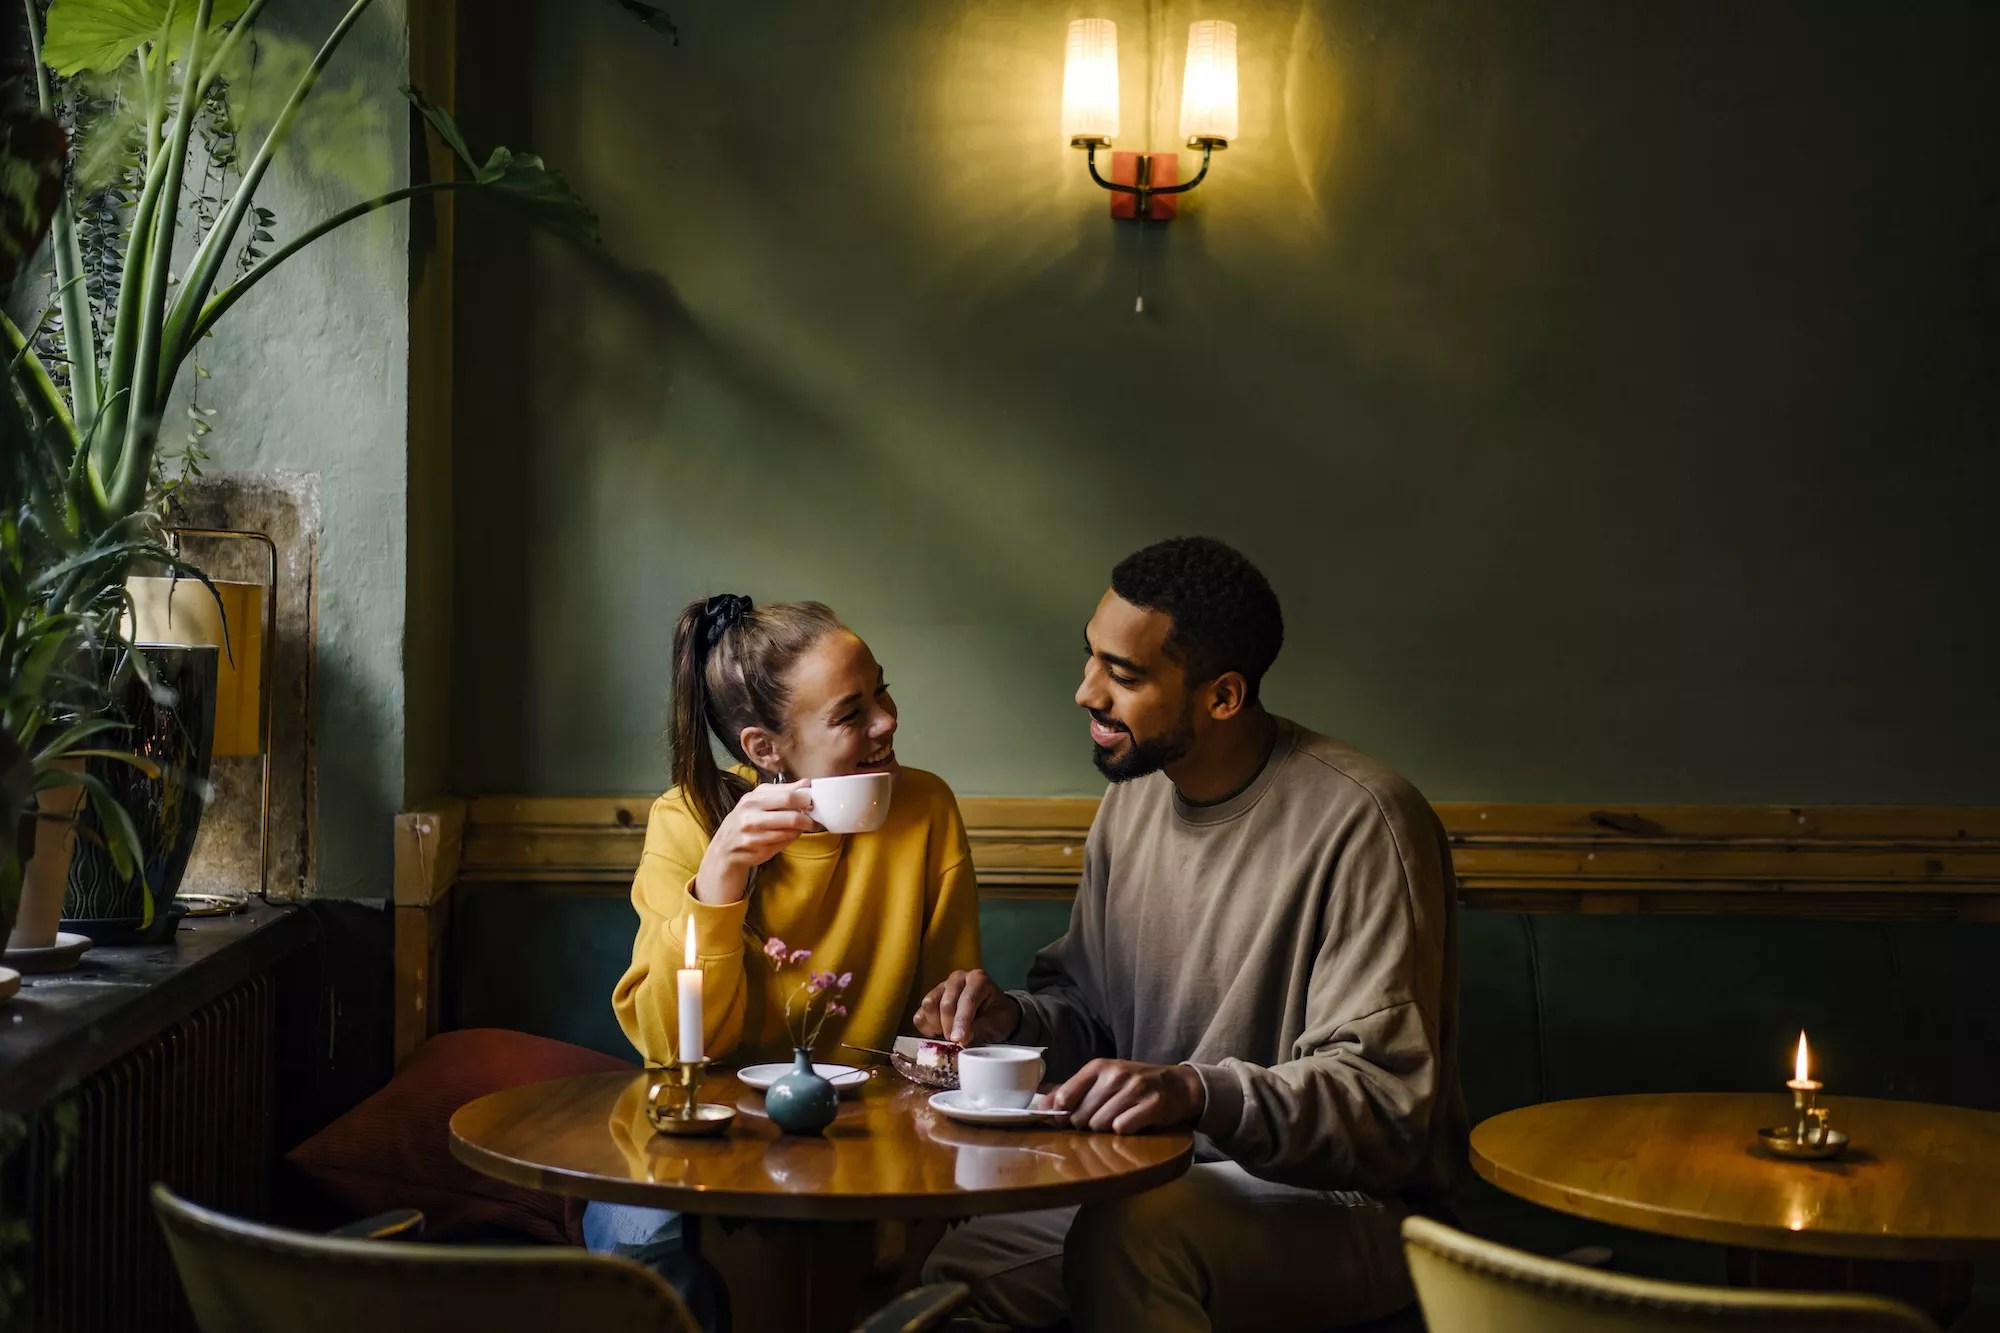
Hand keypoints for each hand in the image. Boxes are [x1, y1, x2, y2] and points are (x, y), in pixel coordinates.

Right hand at [693, 781, 815, 903]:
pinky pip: (784, 843)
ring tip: (803, 827)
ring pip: (790, 832)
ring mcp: (754, 836)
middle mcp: (751, 817)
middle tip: (814, 819)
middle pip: (791, 816)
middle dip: (807, 818)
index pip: (787, 796)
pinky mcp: (759, 851)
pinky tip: (789, 835)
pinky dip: (791, 839)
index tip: (812, 802)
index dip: (805, 799)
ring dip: (801, 830)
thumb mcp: (759, 799)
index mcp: (752, 799)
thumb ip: (783, 791)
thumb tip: (806, 782)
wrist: (726, 846)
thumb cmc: (747, 819)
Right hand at [912, 969, 1019, 1045]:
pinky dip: (927, 1027)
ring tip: (950, 1035)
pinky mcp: (931, 999)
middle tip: (958, 1041)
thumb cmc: (997, 1017)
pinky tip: (939, 1033)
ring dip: (938, 1025)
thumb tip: (962, 1040)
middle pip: (946, 1003)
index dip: (962, 1021)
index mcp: (978, 979)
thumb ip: (980, 1029)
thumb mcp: (996, 1024)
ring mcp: (942, 987)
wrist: (993, 1014)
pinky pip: (920, 1015)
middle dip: (950, 1027)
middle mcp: (958, 978)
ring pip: (929, 1005)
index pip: (966, 1000)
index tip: (959, 1040)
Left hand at [1050, 1059, 1205, 1134]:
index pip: (1066, 1096)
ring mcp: (1134, 1089)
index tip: (1069, 1119)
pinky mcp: (1151, 1105)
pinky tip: (1132, 1123)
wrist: (1178, 1085)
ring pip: (1100, 1125)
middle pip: (1081, 1116)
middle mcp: (1115, 1074)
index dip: (1063, 1114)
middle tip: (1102, 1118)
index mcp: (1099, 1067)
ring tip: (1117, 1120)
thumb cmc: (1134, 1084)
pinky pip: (1122, 1128)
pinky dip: (1124, 1131)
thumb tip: (1042, 1105)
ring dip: (1105, 1130)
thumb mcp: (1103, 1079)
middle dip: (1087, 1125)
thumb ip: (1072, 1090)